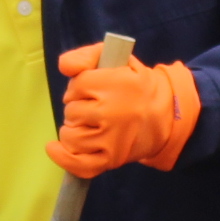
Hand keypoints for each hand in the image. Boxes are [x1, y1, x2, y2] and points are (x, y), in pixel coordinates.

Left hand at [49, 44, 201, 177]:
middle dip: (78, 107)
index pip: (77, 86)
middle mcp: (112, 113)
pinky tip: (54, 148)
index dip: (80, 86)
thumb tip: (65, 67)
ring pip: (71, 136)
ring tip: (88, 124)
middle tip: (95, 107)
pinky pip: (79, 165)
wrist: (165, 116)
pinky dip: (64, 158)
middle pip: (72, 111)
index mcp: (116, 84)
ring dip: (73, 129)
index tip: (92, 89)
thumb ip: (85, 56)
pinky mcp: (111, 159)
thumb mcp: (115, 59)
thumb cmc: (134, 85)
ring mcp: (112, 140)